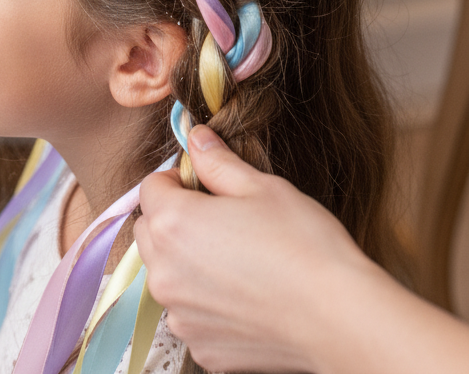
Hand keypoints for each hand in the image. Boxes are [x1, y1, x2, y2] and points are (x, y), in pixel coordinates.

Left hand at [135, 126, 368, 373]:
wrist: (338, 318)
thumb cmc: (303, 244)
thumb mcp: (261, 187)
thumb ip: (217, 162)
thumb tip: (196, 139)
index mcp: (173, 225)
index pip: (151, 187)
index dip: (178, 180)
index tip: (207, 186)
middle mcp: (165, 274)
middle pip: (149, 233)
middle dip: (174, 220)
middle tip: (220, 219)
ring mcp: (181, 316)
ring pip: (168, 276)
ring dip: (187, 263)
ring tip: (238, 260)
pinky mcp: (202, 348)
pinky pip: (190, 313)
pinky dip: (206, 302)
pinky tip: (246, 295)